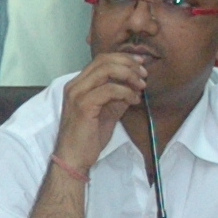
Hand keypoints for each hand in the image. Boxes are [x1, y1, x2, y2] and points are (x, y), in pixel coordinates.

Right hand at [52, 53, 150, 175]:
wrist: (73, 159)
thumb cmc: (88, 138)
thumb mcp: (107, 112)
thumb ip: (118, 96)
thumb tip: (135, 85)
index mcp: (78, 84)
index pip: (101, 60)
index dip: (124, 59)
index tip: (140, 65)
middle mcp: (75, 85)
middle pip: (104, 60)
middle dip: (129, 64)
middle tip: (143, 76)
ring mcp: (77, 94)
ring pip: (107, 70)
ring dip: (129, 76)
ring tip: (141, 87)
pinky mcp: (84, 105)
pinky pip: (110, 89)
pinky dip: (126, 92)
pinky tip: (133, 100)